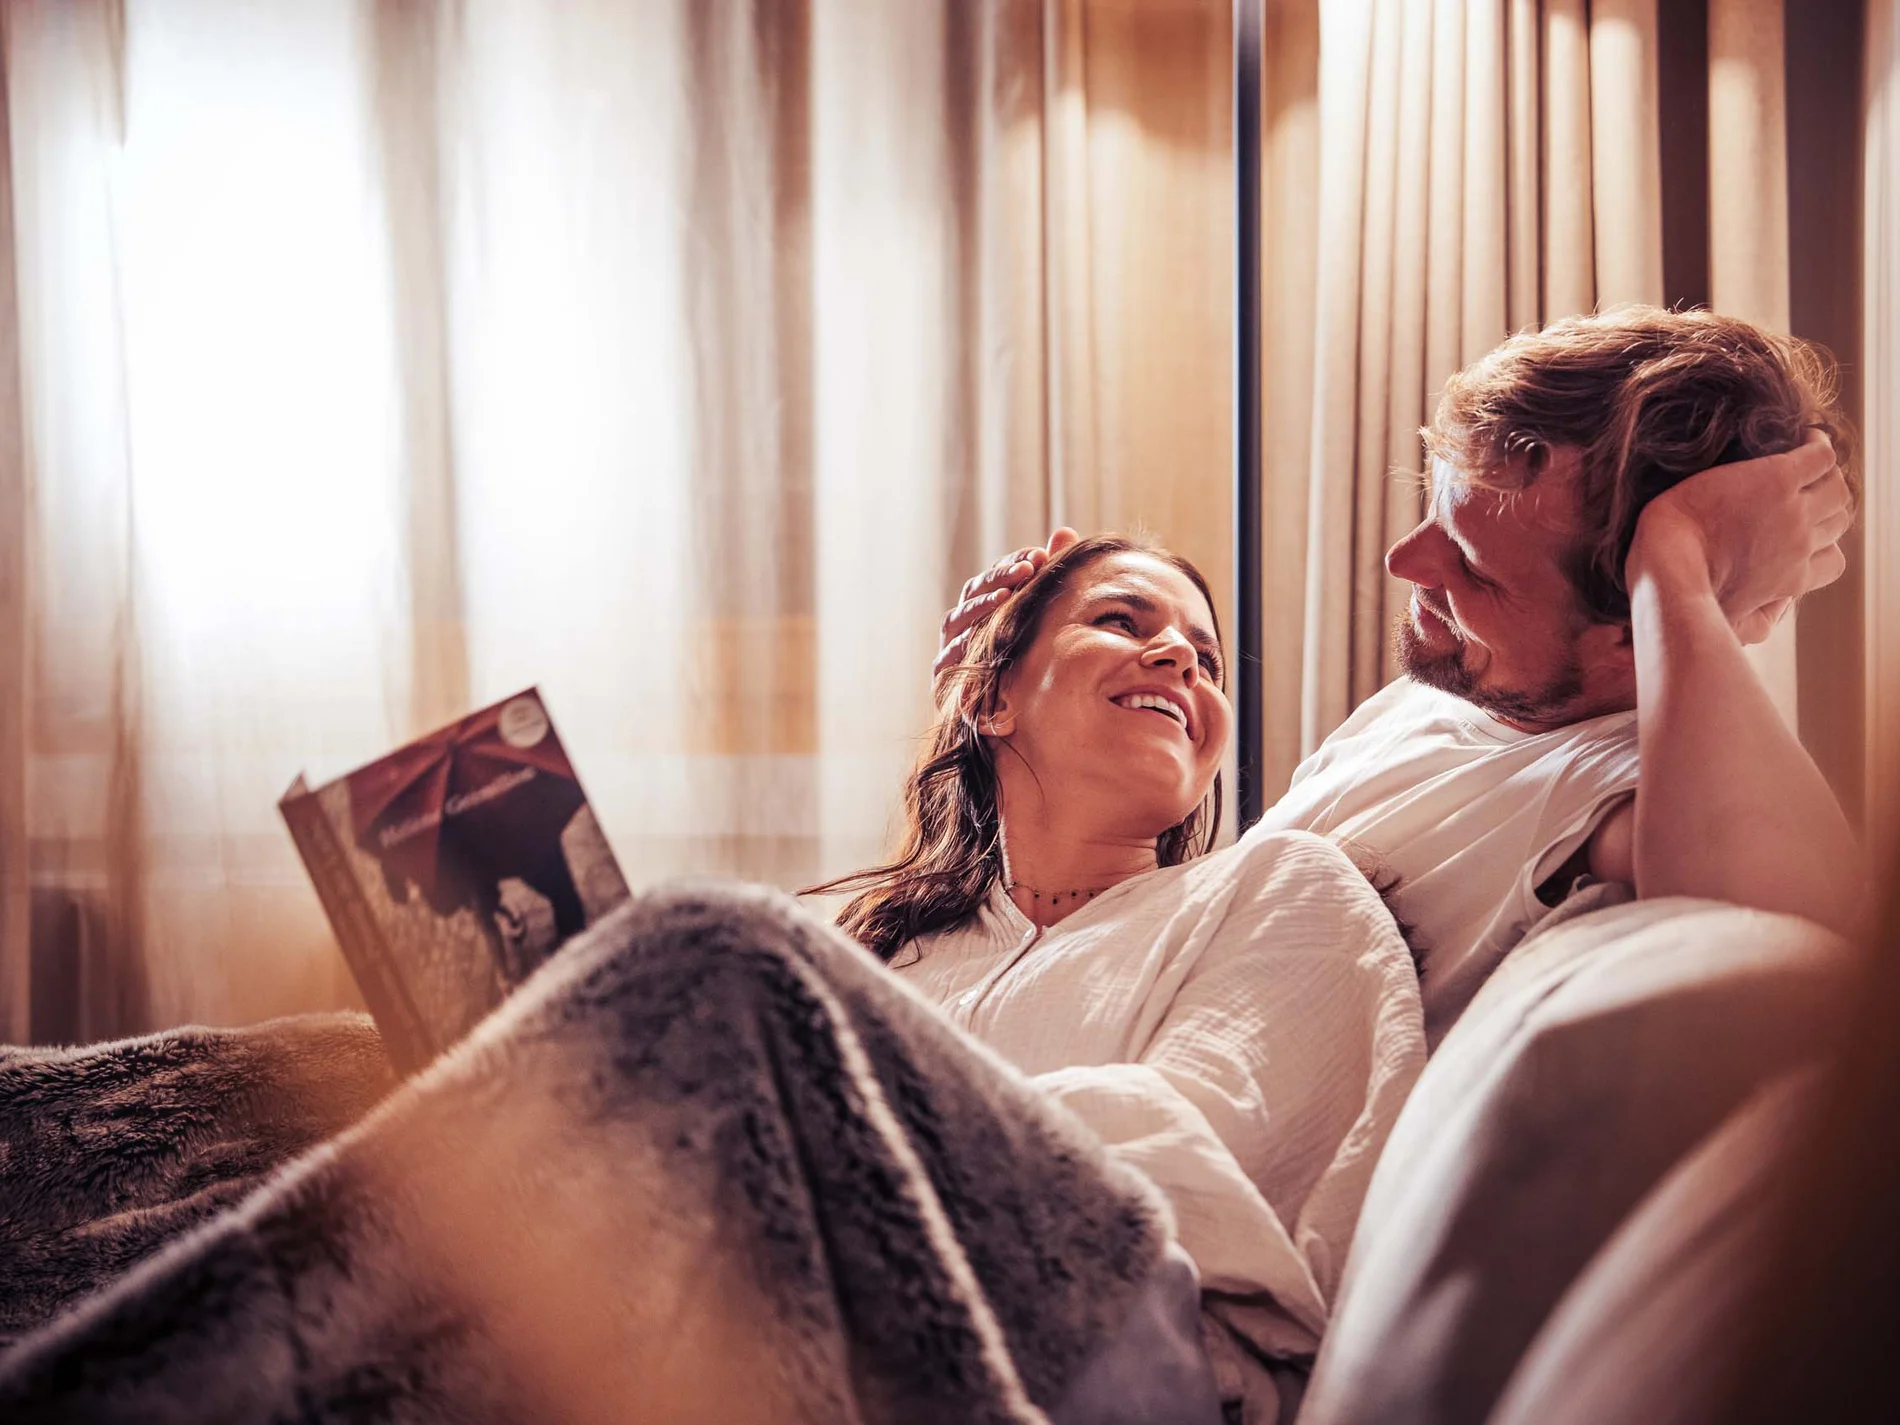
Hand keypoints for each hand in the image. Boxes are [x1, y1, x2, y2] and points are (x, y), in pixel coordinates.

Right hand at [932, 527, 1079, 683]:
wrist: (1014, 731)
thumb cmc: (1030, 671)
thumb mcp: (1044, 623)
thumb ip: (1049, 578)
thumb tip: (1065, 531)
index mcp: (985, 611)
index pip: (994, 578)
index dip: (1013, 564)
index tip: (1039, 555)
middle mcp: (964, 627)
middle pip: (974, 592)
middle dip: (999, 578)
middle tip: (1028, 568)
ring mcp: (950, 651)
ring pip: (957, 620)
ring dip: (980, 606)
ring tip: (1005, 597)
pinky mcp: (943, 680)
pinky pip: (948, 659)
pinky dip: (963, 646)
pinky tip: (981, 638)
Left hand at [1624, 431, 1852, 643]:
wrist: (1665, 565)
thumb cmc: (1683, 594)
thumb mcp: (1728, 624)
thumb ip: (1757, 625)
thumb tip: (1776, 617)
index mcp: (1792, 580)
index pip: (1832, 561)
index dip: (1820, 545)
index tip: (1799, 532)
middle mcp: (1801, 546)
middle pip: (1837, 520)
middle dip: (1823, 507)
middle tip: (1800, 490)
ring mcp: (1793, 511)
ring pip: (1836, 488)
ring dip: (1825, 474)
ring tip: (1804, 462)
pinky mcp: (1778, 480)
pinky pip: (1819, 456)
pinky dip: (1816, 444)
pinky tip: (1803, 438)